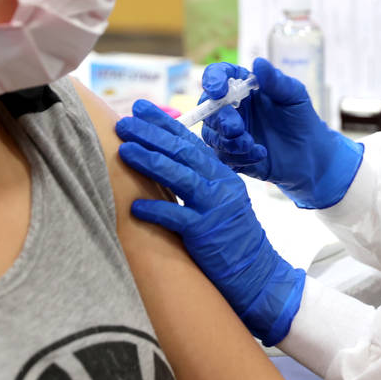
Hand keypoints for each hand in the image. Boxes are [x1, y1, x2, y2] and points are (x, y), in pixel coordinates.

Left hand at [116, 100, 304, 344]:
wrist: (256, 271)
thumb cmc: (231, 237)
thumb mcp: (220, 201)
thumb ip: (198, 181)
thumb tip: (165, 162)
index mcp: (223, 174)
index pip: (191, 142)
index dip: (165, 124)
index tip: (141, 109)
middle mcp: (221, 185)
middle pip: (182, 152)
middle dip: (151, 134)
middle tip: (124, 120)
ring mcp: (214, 207)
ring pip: (179, 177)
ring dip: (149, 161)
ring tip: (124, 149)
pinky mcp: (206, 232)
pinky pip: (177, 217)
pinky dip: (155, 209)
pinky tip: (134, 205)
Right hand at [199, 57, 363, 208]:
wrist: (310, 154)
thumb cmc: (301, 118)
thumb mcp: (294, 96)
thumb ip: (276, 81)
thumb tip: (258, 63)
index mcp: (242, 87)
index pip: (218, 75)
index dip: (213, 80)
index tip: (218, 91)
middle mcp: (231, 108)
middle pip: (208, 108)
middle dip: (219, 119)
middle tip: (237, 128)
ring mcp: (229, 132)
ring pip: (210, 135)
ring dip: (228, 141)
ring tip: (250, 144)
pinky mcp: (231, 155)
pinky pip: (222, 157)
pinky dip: (238, 157)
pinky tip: (260, 154)